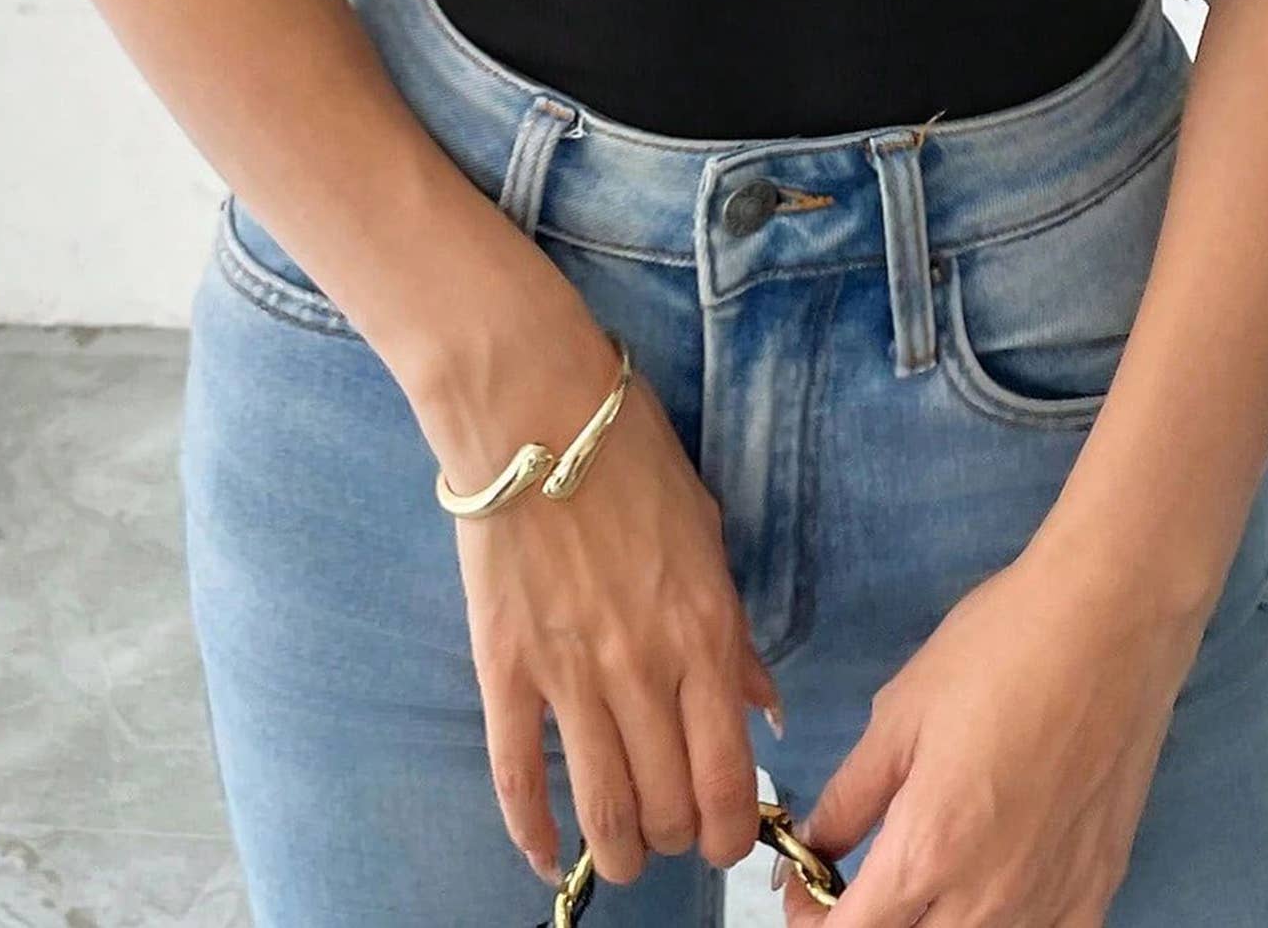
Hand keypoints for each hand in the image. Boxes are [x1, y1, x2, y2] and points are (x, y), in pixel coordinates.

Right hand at [424, 293, 778, 891]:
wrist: (534, 411)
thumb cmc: (631, 458)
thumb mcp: (707, 534)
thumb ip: (734, 631)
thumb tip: (761, 708)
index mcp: (704, 631)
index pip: (728, 776)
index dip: (732, 833)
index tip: (727, 840)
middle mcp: (644, 667)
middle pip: (667, 806)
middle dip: (676, 839)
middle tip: (672, 832)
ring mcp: (571, 673)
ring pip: (602, 809)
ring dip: (618, 852)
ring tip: (622, 853)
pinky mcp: (506, 667)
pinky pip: (517, 778)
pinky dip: (532, 834)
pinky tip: (547, 856)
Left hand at [783, 531, 1207, 926]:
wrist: (1109, 622)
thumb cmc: (996, 652)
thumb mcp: (900, 715)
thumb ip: (850, 796)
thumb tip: (813, 846)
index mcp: (928, 852)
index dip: (813, 920)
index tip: (805, 886)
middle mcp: (988, 900)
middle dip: (869, 924)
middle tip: (857, 879)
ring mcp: (1050, 902)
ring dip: (935, 924)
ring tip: (926, 874)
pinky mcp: (1099, 889)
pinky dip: (1007, 923)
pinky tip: (997, 880)